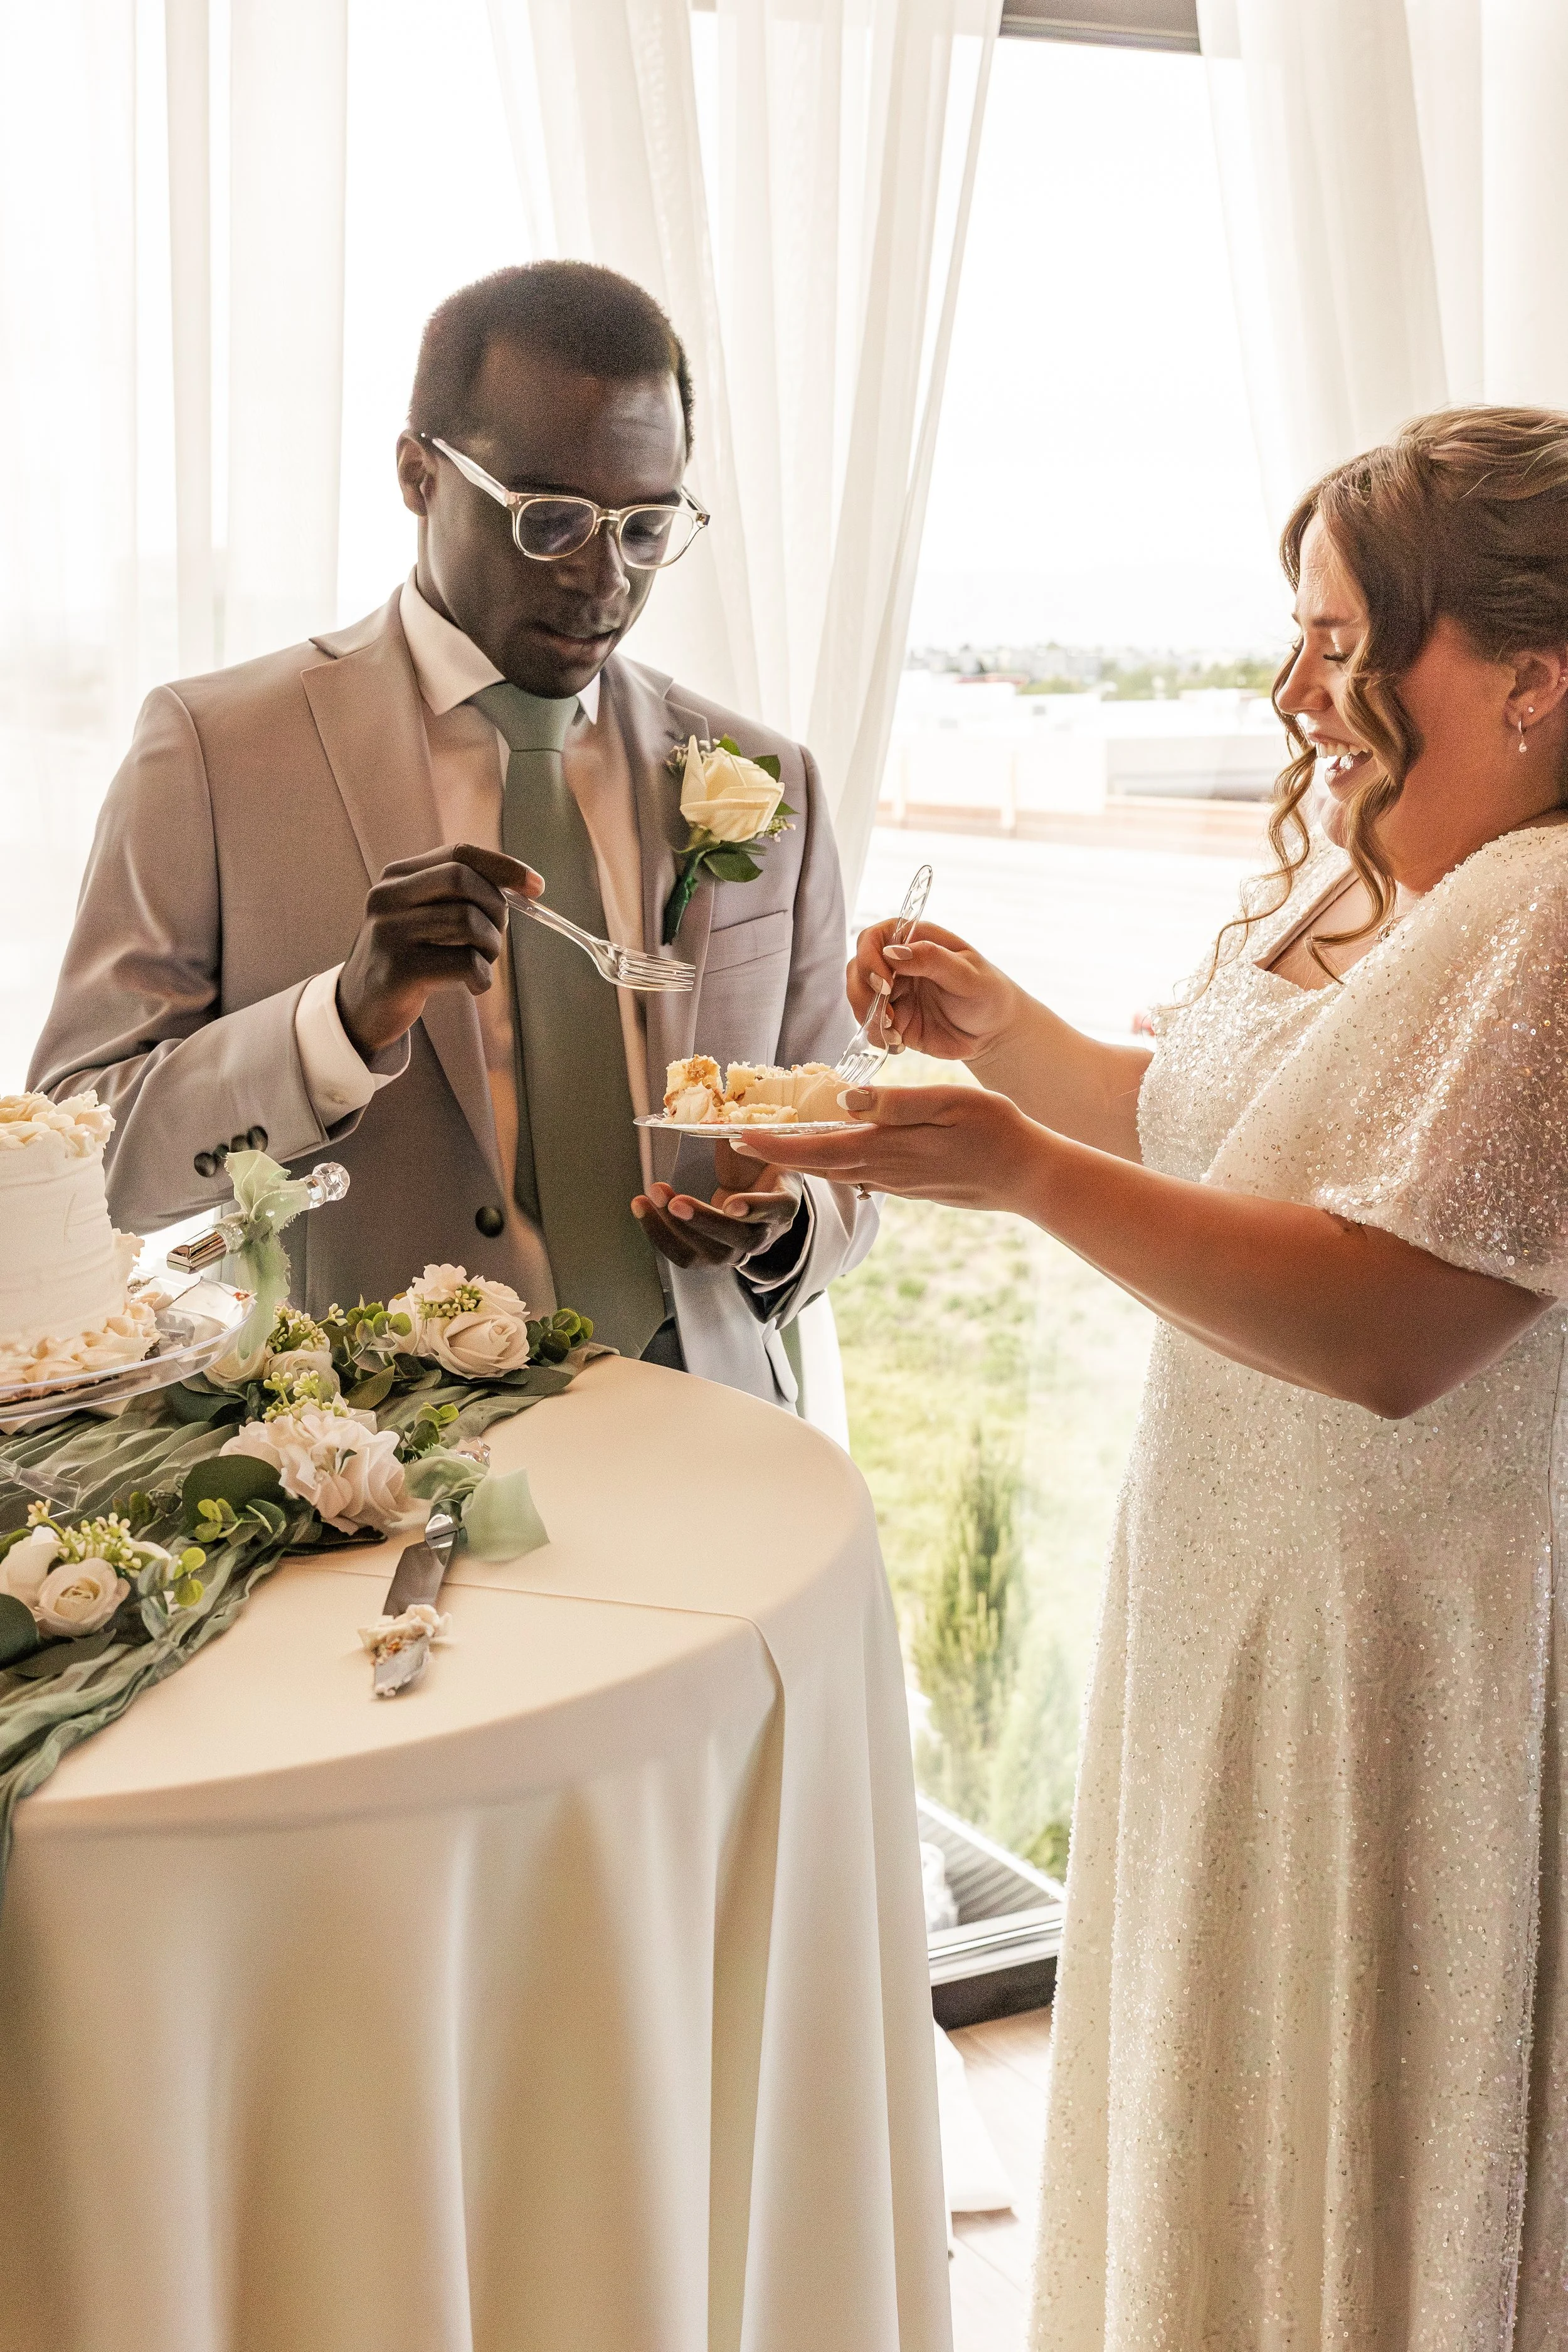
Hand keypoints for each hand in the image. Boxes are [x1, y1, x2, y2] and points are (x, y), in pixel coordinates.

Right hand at [336, 842, 541, 1057]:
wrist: (361, 1007)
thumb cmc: (409, 957)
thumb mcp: (425, 915)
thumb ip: (460, 894)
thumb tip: (524, 886)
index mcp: (397, 876)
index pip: (459, 853)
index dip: (504, 866)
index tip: (537, 887)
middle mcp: (387, 897)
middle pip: (464, 879)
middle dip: (495, 907)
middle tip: (494, 936)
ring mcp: (389, 933)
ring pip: (467, 921)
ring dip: (490, 947)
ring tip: (480, 963)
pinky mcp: (398, 970)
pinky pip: (463, 963)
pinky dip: (482, 977)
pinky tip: (473, 985)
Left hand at [632, 1141, 802, 1271]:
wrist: (758, 1191)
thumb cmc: (759, 1164)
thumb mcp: (759, 1143)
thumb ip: (741, 1134)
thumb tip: (708, 1122)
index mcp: (784, 1202)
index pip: (775, 1210)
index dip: (755, 1208)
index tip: (731, 1203)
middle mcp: (765, 1233)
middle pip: (740, 1239)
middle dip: (704, 1220)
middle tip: (675, 1202)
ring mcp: (738, 1250)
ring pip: (709, 1253)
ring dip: (674, 1227)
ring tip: (651, 1194)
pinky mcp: (711, 1254)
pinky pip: (684, 1255)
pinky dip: (659, 1233)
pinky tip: (641, 1207)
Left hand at [732, 1082, 1038, 1211]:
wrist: (1029, 1176)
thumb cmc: (996, 1131)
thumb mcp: (949, 1102)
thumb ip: (896, 1103)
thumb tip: (844, 1101)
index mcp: (889, 1149)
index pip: (818, 1150)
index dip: (774, 1147)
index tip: (738, 1139)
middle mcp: (886, 1172)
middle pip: (818, 1166)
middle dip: (777, 1155)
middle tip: (739, 1142)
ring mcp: (899, 1183)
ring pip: (838, 1173)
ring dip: (803, 1161)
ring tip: (775, 1145)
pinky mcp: (912, 1186)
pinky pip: (861, 1175)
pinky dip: (834, 1164)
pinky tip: (832, 1152)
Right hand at [849, 919, 1023, 1062]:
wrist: (994, 1033)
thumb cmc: (988, 994)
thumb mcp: (967, 975)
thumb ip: (932, 959)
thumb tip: (893, 952)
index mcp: (916, 941)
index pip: (874, 938)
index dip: (870, 958)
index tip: (884, 983)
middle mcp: (898, 964)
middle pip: (858, 968)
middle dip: (864, 993)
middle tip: (888, 1015)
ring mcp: (893, 993)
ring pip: (858, 998)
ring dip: (869, 1018)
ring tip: (894, 1032)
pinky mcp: (893, 1020)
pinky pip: (869, 1027)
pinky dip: (877, 1037)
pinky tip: (899, 1044)